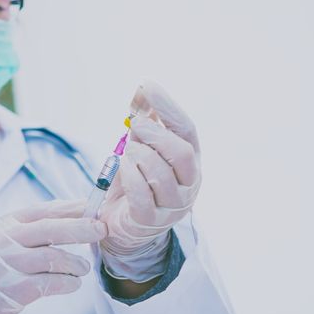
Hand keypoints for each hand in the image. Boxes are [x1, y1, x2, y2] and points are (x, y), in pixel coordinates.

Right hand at [0, 200, 106, 313]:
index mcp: (6, 223)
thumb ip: (28, 225)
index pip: (45, 210)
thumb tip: (72, 212)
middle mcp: (6, 240)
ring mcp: (7, 265)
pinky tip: (73, 284)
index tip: (94, 206)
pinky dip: (67, 283)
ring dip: (75, 262)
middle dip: (81, 227)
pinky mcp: (11, 290)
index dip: (72, 207)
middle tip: (101, 229)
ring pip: (52, 257)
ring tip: (83, 267)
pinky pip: (48, 283)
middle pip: (51, 228)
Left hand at [99, 80, 200, 282]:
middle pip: (182, 153)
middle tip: (133, 124)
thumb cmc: (137, 183)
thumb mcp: (141, 149)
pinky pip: (141, 194)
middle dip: (155, 133)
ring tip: (126, 152)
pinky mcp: (150, 220)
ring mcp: (172, 205)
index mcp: (191, 162)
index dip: (168, 107)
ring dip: (138, 155)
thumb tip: (142, 91)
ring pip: (160, 174)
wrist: (126, 227)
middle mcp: (188, 184)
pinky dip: (129, 176)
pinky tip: (122, 167)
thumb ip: (144, 124)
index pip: (187, 130)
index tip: (147, 86)